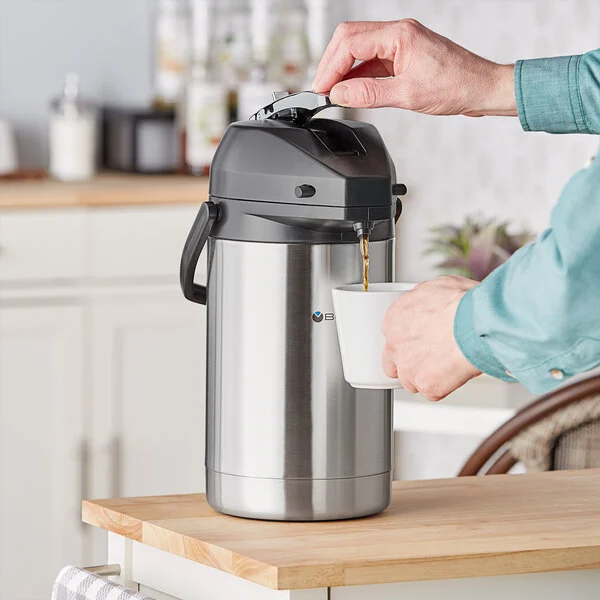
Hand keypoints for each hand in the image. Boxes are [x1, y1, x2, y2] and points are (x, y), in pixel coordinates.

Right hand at [312, 19, 515, 115]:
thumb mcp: (407, 95)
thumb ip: (369, 94)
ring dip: (344, 70)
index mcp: (399, 35)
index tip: (321, 88)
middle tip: (322, 89)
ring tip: (334, 92)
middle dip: (332, 63)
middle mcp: (398, 33)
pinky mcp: (404, 55)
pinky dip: (359, 75)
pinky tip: (353, 90)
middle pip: (350, 38)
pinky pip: (373, 60)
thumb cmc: (456, 86)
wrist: (481, 88)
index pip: (350, 42)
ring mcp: (400, 43)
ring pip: (359, 49)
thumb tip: (340, 94)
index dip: (330, 66)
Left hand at [382, 275, 480, 400]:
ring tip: (446, 366)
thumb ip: (425, 299)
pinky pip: (433, 392)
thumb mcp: (438, 286)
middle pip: (393, 363)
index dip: (408, 340)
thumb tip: (432, 300)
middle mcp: (395, 345)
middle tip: (429, 358)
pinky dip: (444, 386)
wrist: (476, 324)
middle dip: (408, 363)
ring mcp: (409, 368)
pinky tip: (455, 373)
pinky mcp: (427, 386)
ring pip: (410, 381)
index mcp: (395, 320)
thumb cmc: (461, 304)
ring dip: (425, 377)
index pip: (392, 336)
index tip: (421, 340)